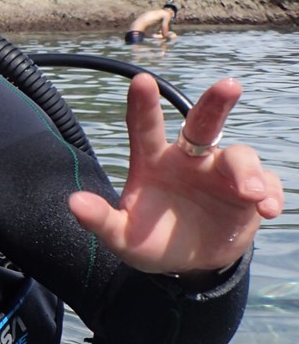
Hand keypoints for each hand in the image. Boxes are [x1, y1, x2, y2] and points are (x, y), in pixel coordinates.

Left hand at [68, 74, 283, 274]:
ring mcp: (221, 173)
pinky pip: (266, 184)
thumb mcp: (121, 236)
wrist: (188, 263)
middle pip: (203, 123)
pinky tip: (267, 209)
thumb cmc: (150, 240)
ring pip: (239, 156)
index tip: (141, 80)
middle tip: (229, 85)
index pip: (145, 128)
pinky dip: (269, 193)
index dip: (143, 105)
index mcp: (153, 162)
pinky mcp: (250, 192)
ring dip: (246, 171)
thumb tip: (74, 203)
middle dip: (215, 103)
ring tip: (249, 194)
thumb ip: (100, 220)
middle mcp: (189, 158)